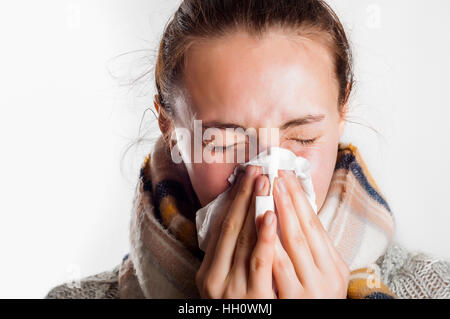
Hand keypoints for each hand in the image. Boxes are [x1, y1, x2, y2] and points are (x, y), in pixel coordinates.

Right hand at [195, 165, 277, 297]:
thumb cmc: (240, 307)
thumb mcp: (227, 283)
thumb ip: (232, 257)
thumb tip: (244, 218)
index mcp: (208, 272)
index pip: (222, 226)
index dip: (235, 199)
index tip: (246, 175)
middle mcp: (214, 278)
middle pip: (231, 227)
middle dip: (245, 196)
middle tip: (257, 169)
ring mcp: (232, 288)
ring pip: (244, 240)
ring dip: (255, 208)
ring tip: (265, 181)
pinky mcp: (253, 298)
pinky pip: (259, 262)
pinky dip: (264, 237)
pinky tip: (270, 215)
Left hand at [271, 170, 349, 297]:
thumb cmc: (312, 298)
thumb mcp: (320, 273)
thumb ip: (311, 248)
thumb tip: (295, 211)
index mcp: (334, 268)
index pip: (315, 225)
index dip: (300, 199)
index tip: (287, 175)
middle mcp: (325, 278)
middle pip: (303, 230)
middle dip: (287, 199)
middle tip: (275, 172)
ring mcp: (307, 290)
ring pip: (290, 244)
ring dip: (275, 213)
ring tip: (265, 187)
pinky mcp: (287, 300)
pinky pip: (274, 267)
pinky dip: (267, 242)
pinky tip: (261, 221)